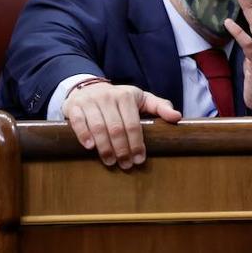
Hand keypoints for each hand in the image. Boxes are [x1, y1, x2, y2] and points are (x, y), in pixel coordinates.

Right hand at [63, 82, 181, 167]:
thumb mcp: (142, 99)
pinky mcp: (74, 107)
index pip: (133, 124)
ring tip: (111, 162)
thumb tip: (177, 117)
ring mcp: (89, 102)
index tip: (140, 159)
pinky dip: (84, 135)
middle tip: (126, 165)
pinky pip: (77, 122)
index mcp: (126, 97)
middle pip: (116, 128)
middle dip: (122, 149)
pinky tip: (90, 148)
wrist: (89, 87)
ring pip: (98, 127)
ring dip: (105, 147)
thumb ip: (160, 107)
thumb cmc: (120, 98)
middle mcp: (108, 97)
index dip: (137, 143)